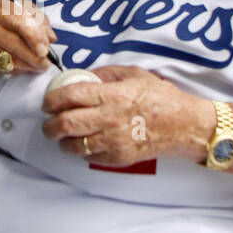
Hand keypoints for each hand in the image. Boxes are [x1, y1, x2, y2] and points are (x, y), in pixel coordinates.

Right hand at [0, 0, 56, 76]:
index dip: (33, 34)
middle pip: (12, 41)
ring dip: (27, 65)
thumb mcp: (16, 9)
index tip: (45, 47)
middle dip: (33, 55)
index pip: (16, 18)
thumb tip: (50, 36)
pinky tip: (23, 67)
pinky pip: (0, 68)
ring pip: (7, 58)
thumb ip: (37, 19)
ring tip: (38, 65)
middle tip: (46, 61)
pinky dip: (16, 70)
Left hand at [40, 65, 213, 166]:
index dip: (52, 100)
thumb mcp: (135, 75)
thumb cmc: (162, 98)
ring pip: (74, 145)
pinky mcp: (119, 158)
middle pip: (66, 124)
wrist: (185, 125)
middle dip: (50, 126)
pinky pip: (89, 158)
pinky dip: (82, 152)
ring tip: (63, 136)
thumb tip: (83, 76)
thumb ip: (106, 74)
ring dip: (63, 141)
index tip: (47, 103)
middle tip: (48, 124)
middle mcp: (110, 119)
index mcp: (113, 96)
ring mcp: (114, 141)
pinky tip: (86, 144)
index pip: (70, 96)